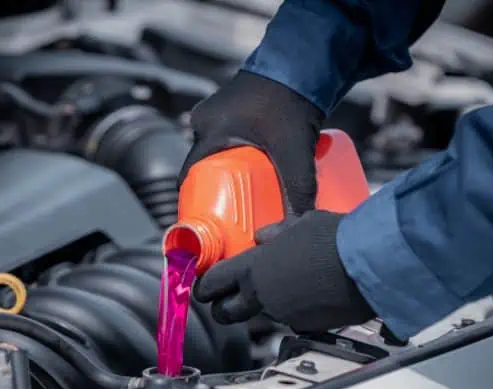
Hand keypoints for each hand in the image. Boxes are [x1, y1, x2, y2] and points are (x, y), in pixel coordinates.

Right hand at [180, 70, 323, 214]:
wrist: (302, 61)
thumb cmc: (289, 99)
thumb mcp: (293, 150)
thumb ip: (299, 188)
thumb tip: (301, 223)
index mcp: (208, 131)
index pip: (190, 177)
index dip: (196, 202)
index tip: (208, 222)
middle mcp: (206, 121)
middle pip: (206, 168)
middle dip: (218, 191)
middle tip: (234, 214)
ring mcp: (218, 113)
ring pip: (218, 154)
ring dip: (229, 173)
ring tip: (247, 195)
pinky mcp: (233, 109)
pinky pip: (227, 139)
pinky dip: (236, 155)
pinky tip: (254, 169)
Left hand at [193, 210, 375, 331]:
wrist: (369, 264)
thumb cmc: (335, 239)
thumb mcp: (301, 225)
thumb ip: (277, 233)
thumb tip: (264, 236)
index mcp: (254, 268)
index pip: (213, 283)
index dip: (205, 287)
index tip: (204, 287)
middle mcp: (263, 296)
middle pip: (227, 313)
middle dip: (224, 308)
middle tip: (228, 301)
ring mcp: (284, 315)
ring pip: (263, 315)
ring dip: (266, 307)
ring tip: (284, 289)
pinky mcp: (308, 327)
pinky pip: (293, 320)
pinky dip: (297, 311)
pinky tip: (312, 295)